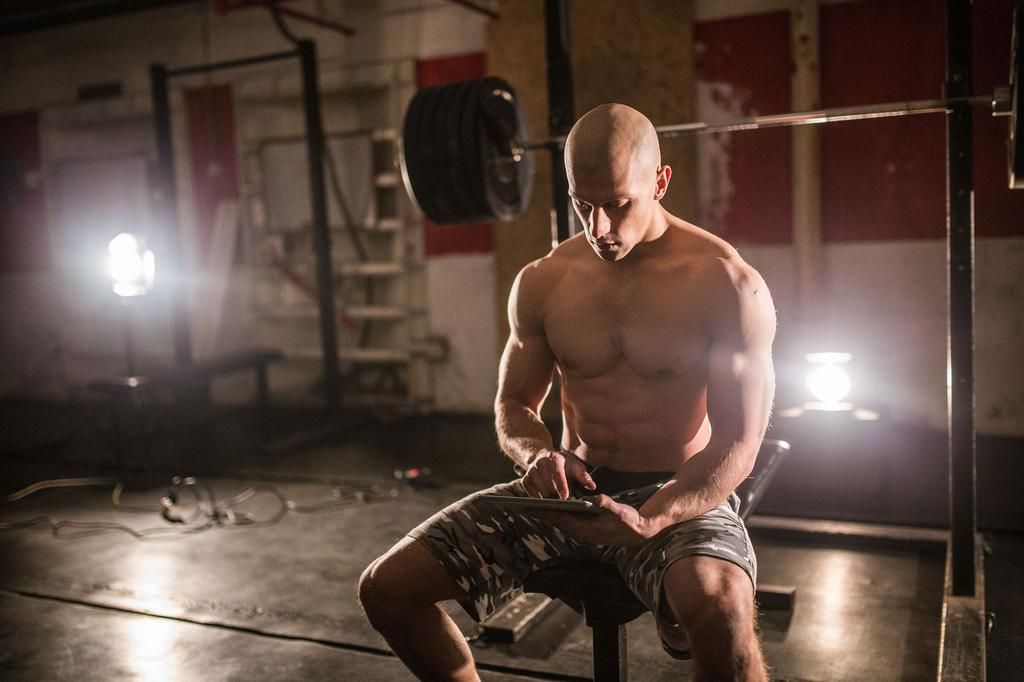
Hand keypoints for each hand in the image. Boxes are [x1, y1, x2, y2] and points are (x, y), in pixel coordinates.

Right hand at [521, 449, 595, 498]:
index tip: (565, 497)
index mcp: (554, 458)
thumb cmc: (563, 463)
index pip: (557, 474)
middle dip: (557, 496)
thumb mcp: (576, 465)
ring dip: (549, 499)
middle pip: (548, 486)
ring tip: (557, 500)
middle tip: (564, 502)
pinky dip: (540, 499)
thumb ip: (583, 476)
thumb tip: (592, 486)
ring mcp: (530, 472)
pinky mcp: (525, 480)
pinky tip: (547, 499)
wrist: (543, 457)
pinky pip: (532, 494)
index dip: (561, 487)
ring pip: (540, 492)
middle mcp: (540, 463)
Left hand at [530, 494, 658, 546]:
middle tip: (523, 505)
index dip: (546, 513)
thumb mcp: (621, 512)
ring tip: (533, 504)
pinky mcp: (586, 529)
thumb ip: (608, 505)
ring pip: (561, 522)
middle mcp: (582, 534)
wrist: (638, 533)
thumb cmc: (630, 522)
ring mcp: (583, 532)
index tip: (530, 508)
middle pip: (557, 522)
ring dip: (548, 514)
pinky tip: (552, 506)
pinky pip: (567, 521)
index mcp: (586, 531)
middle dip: (541, 513)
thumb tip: (597, 498)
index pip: (561, 520)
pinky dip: (558, 514)